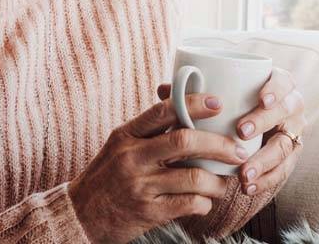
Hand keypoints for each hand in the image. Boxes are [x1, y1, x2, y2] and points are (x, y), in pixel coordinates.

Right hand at [68, 93, 251, 242]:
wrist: (80, 215)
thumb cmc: (106, 176)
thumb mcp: (119, 146)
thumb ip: (148, 130)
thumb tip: (185, 107)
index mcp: (126, 135)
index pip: (163, 111)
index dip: (194, 104)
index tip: (218, 103)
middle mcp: (132, 158)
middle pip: (185, 141)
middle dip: (219, 144)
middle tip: (238, 150)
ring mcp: (140, 186)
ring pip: (193, 177)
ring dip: (217, 181)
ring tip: (225, 181)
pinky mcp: (148, 212)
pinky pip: (188, 204)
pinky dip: (204, 202)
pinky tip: (205, 201)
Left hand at [156, 67, 305, 196]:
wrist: (248, 130)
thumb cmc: (230, 106)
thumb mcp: (215, 99)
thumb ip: (192, 93)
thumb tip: (164, 89)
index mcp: (275, 85)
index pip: (284, 81)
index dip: (276, 89)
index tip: (261, 99)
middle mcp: (289, 107)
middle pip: (286, 112)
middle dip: (264, 121)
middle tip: (241, 132)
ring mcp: (291, 133)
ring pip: (285, 146)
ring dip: (264, 160)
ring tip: (243, 172)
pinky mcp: (288, 158)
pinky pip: (282, 172)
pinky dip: (265, 180)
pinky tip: (248, 187)